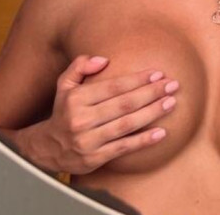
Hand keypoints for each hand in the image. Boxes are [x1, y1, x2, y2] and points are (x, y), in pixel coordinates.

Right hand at [28, 55, 179, 174]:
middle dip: (151, 93)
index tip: (157, 73)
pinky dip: (143, 141)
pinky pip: (123, 148)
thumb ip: (80, 66)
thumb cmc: (64, 111)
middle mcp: (82, 120)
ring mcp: (89, 141)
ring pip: (127, 125)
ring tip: (171, 103)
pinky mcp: (95, 159)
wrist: (47, 148)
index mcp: (77, 99)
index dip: (137, 79)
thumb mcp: (64, 85)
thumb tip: (103, 59)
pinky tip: (161, 133)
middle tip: (172, 85)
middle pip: (124, 104)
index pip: (113, 86)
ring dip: (152, 113)